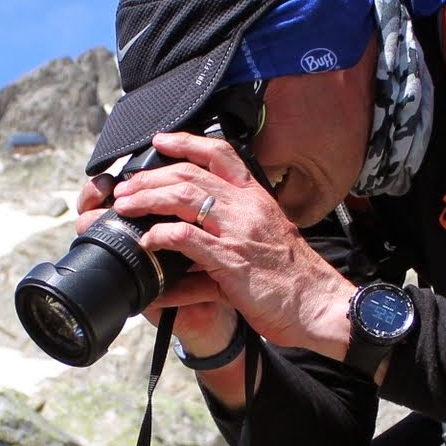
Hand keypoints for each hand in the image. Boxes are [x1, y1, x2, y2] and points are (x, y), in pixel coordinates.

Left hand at [107, 131, 355, 356]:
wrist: (319, 304)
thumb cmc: (293, 281)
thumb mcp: (261, 246)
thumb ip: (225, 241)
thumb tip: (186, 253)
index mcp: (256, 198)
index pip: (220, 154)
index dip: (185, 142)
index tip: (159, 141)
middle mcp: (247, 207)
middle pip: (190, 174)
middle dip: (150, 177)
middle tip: (125, 188)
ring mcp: (239, 231)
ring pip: (183, 197)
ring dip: (147, 199)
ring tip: (125, 208)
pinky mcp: (231, 259)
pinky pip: (186, 237)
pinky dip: (160, 236)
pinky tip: (147, 241)